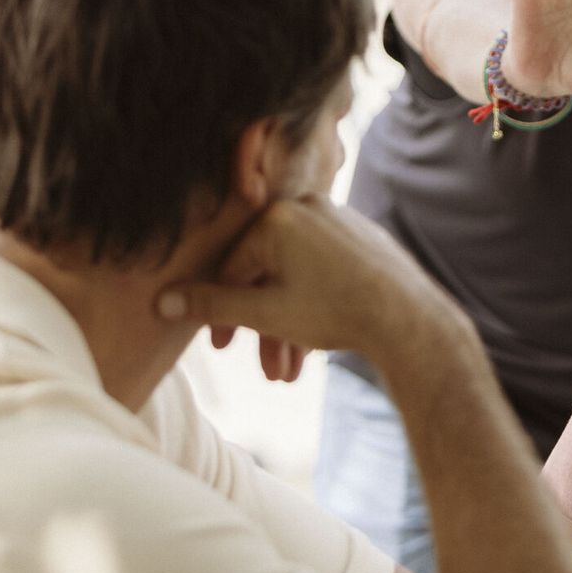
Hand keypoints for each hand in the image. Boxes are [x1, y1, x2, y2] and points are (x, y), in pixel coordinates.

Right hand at [156, 197, 455, 367]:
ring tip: (291, 366)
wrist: (410, 318)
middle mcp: (309, 206)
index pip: (233, 265)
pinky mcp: (364, 234)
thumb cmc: (335, 312)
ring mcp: (340, 218)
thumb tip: (161, 303)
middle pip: (266, 268)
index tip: (220, 347)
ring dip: (288, 319)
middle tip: (258, 362)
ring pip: (297, 271)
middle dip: (261, 321)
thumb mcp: (265, 313)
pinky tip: (316, 336)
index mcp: (278, 216)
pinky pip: (325, 266)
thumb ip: (212, 305)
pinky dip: (314, 298)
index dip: (221, 311)